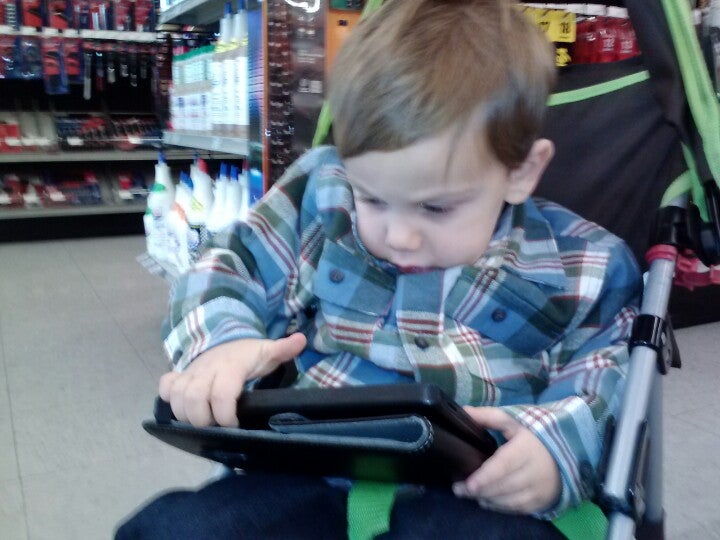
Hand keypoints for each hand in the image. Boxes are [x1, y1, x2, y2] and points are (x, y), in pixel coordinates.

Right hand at [159, 333, 306, 427]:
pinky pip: (165, 386)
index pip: (222, 394)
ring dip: (185, 415)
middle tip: (216, 426)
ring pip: (177, 396)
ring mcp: (190, 372)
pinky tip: (182, 408)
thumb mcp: (267, 352)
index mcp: (230, 366)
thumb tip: (300, 340)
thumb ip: (282, 349)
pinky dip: (169, 399)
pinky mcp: (179, 375)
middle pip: (193, 399)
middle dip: (203, 420)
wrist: (225, 341)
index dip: (226, 415)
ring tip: (202, 422)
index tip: (234, 424)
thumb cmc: (248, 354)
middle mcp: (207, 369)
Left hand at [452, 407, 560, 513]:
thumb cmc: (533, 436)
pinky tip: (486, 501)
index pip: (504, 465)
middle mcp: (534, 472)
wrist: (566, 453)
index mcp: (525, 449)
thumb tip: (464, 412)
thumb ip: (488, 417)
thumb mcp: (513, 421)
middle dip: (479, 490)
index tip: (469, 484)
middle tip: (458, 489)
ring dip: (487, 499)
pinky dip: (499, 507)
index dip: (486, 477)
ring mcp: (539, 489)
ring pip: (509, 501)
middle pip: (503, 486)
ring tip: (469, 494)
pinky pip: (517, 509)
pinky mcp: (541, 502)